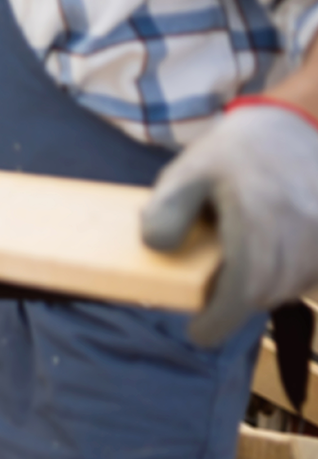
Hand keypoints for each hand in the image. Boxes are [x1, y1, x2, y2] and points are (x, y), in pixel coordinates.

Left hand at [141, 99, 317, 345]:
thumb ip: (166, 209)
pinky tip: (267, 261)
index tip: (198, 332)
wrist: (295, 126)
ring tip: (236, 273)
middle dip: (235, 304)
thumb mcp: (187, 171)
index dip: (219, 319)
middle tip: (210, 299)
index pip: (243, 287)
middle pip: (267, 292)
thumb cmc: (234, 151)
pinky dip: (287, 278)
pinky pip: (311, 273)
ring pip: (293, 287)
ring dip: (262, 290)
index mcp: (260, 215)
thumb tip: (156, 248)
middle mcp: (301, 230)